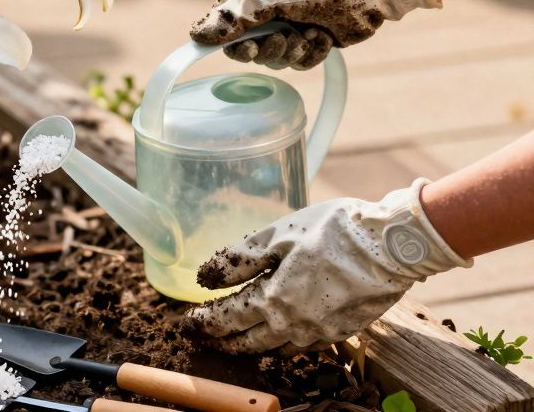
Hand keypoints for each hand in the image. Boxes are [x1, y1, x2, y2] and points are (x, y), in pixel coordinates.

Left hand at [183, 179, 469, 353]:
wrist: (394, 246)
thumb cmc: (334, 232)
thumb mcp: (278, 235)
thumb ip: (239, 259)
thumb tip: (204, 278)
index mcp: (273, 300)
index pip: (227, 319)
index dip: (204, 322)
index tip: (186, 323)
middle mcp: (293, 326)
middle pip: (247, 342)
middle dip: (221, 340)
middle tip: (203, 336)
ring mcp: (319, 333)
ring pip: (275, 350)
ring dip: (250, 347)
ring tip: (235, 340)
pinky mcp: (340, 332)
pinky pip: (302, 347)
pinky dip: (281, 345)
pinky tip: (277, 336)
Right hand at [190, 0, 440, 68]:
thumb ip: (232, 17)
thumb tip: (195, 36)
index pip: (223, 19)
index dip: (227, 38)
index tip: (238, 46)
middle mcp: (268, 6)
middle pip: (247, 44)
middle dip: (266, 47)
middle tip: (280, 40)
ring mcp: (290, 23)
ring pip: (273, 56)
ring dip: (290, 50)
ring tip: (309, 34)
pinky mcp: (312, 38)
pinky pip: (298, 60)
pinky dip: (311, 52)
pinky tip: (324, 36)